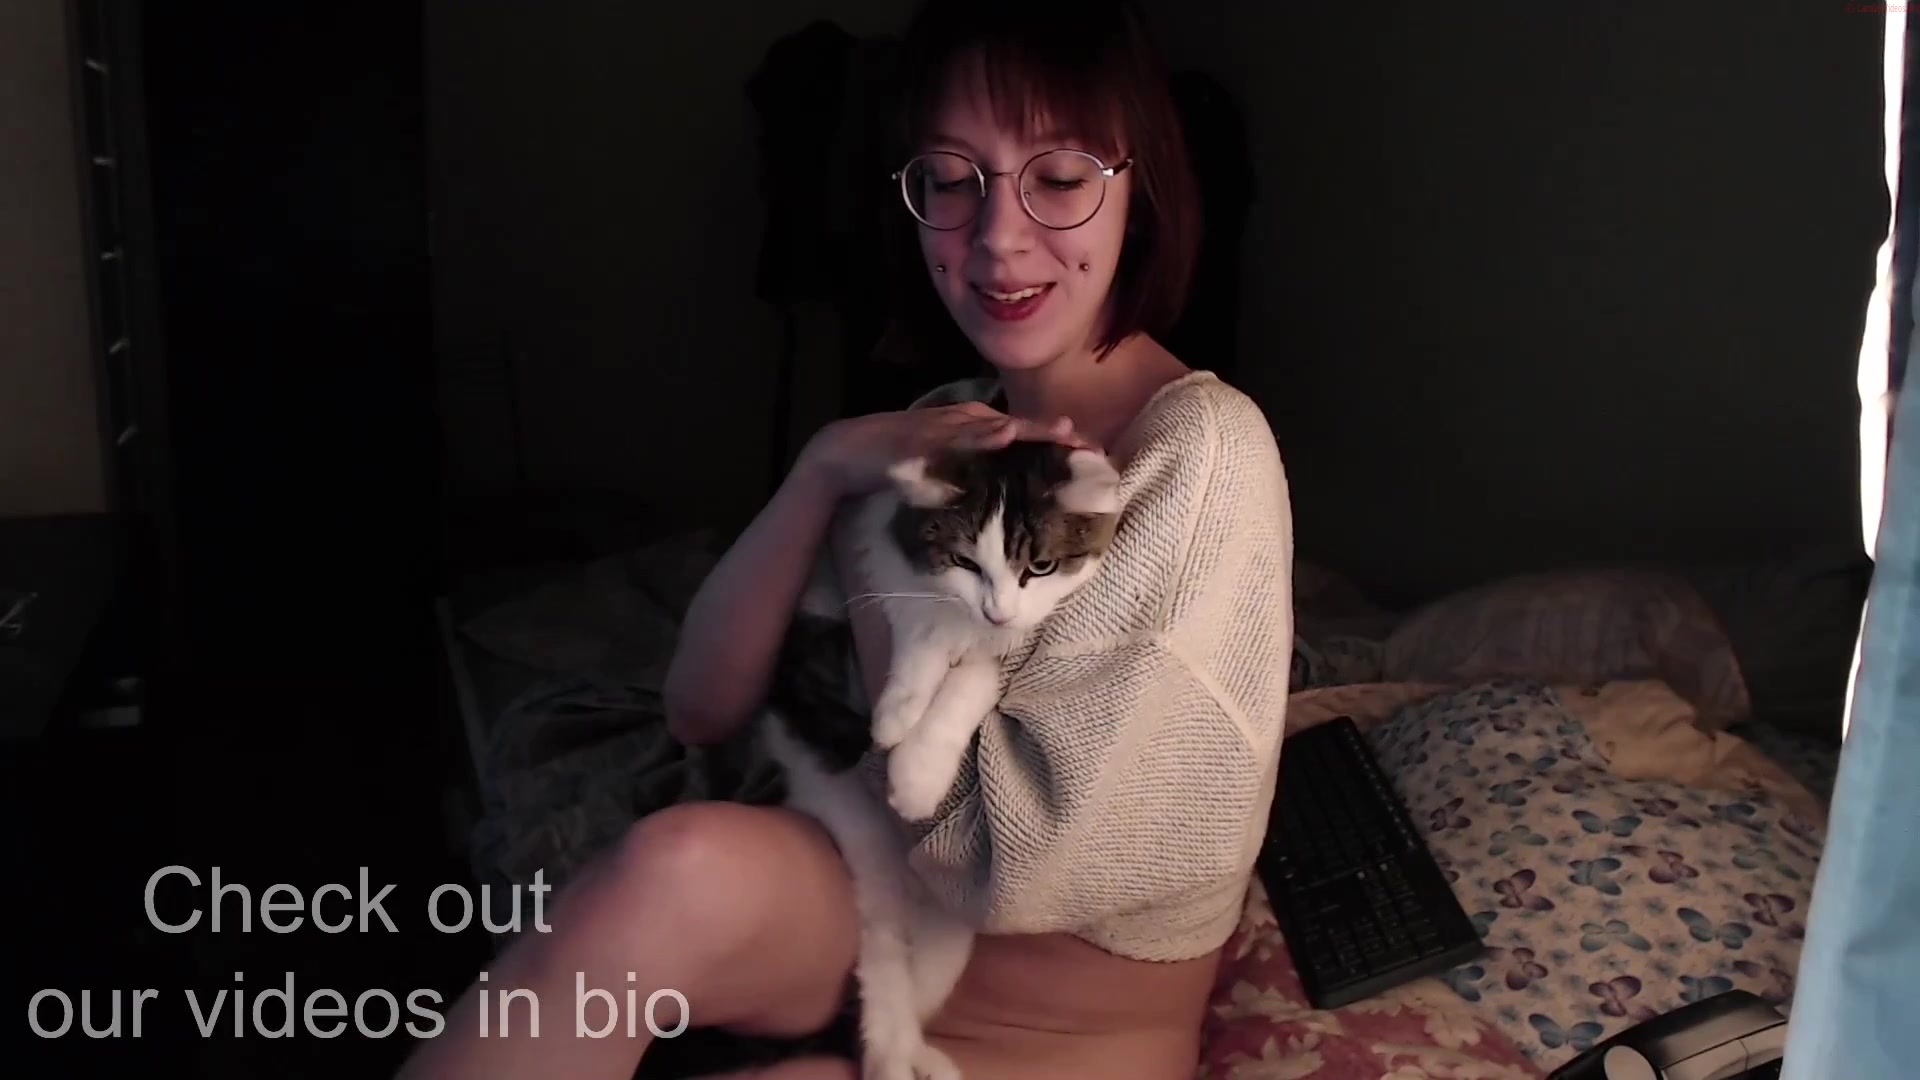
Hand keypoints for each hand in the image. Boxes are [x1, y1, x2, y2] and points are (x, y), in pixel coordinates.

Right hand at [797, 401, 1089, 498]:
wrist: (842, 456)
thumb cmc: (895, 463)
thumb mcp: (943, 469)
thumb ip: (973, 474)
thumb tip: (1004, 495)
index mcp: (971, 427)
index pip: (1021, 433)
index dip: (1054, 442)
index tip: (1091, 453)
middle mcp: (962, 420)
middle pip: (1017, 426)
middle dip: (1053, 435)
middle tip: (1092, 446)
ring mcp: (943, 426)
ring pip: (994, 426)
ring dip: (1028, 430)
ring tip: (1064, 434)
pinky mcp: (921, 436)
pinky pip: (956, 435)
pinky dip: (981, 434)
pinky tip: (1003, 433)